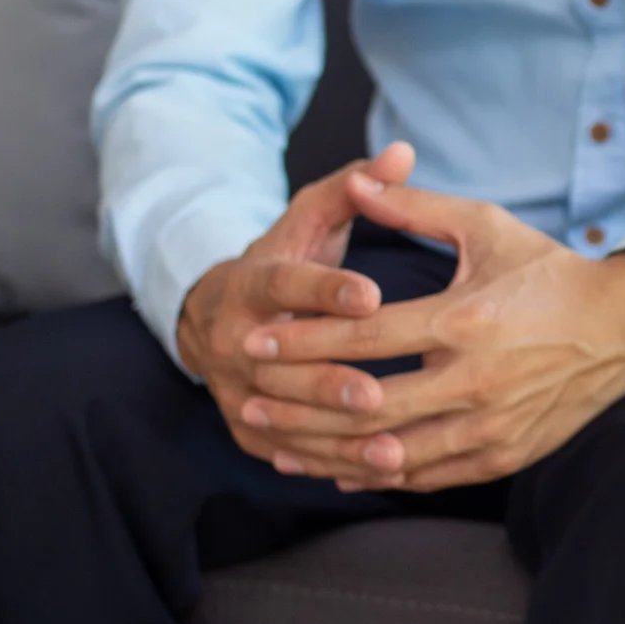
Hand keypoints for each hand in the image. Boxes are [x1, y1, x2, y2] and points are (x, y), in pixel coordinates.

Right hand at [177, 142, 415, 476]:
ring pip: (285, 418)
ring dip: (336, 436)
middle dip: (330, 380)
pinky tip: (379, 472)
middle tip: (381, 393)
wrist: (220, 316)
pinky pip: (289, 452)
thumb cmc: (287, 259)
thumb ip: (355, 188)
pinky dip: (331, 464)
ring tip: (392, 447)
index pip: (286, 283)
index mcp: (251, 282)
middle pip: (282, 364)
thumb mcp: (310, 220)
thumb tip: (403, 151)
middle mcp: (234, 339)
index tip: (371, 295)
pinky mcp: (246, 428)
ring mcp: (236, 389)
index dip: (326, 289)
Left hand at [235, 185, 624, 491]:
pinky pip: (426, 475)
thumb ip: (416, 209)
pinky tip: (337, 466)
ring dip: (326, 449)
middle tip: (249, 396)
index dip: (302, 341)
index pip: (365, 338)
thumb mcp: (487, 228)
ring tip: (277, 441)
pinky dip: (377, 473)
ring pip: (390, 451)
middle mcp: (477, 381)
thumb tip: (356, 182)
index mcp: (467, 321)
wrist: (623, 329)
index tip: (255, 341)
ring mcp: (490, 425)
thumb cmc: (551, 272)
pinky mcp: (502, 455)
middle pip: (365, 403)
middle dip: (298, 403)